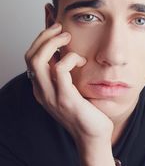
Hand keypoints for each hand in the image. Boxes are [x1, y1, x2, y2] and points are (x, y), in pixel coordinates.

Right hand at [24, 23, 113, 147]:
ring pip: (38, 61)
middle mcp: (41, 91)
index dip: (40, 39)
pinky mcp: (65, 98)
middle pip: (30, 56)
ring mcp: (51, 96)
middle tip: (60, 28)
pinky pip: (59, 70)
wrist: (92, 136)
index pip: (30, 58)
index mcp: (41, 88)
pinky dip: (69, 58)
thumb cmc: (85, 111)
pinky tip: (80, 60)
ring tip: (67, 37)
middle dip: (44, 37)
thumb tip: (65, 52)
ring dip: (52, 43)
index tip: (55, 29)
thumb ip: (64, 72)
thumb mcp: (70, 89)